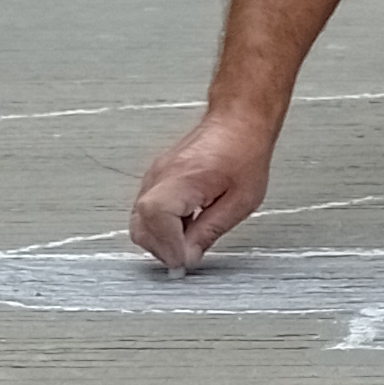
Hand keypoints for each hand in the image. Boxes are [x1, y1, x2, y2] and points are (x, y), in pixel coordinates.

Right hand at [130, 103, 276, 272]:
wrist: (238, 123)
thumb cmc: (244, 153)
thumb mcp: (240, 201)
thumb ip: (210, 231)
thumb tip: (189, 257)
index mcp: (182, 178)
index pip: (156, 218)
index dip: (167, 245)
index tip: (184, 261)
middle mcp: (161, 176)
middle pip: (140, 224)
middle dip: (162, 249)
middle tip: (187, 258)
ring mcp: (154, 176)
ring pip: (139, 220)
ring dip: (160, 239)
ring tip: (188, 242)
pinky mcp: (156, 178)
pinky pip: (146, 210)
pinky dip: (160, 226)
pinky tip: (184, 227)